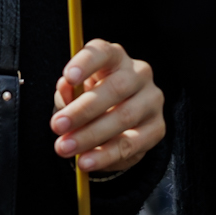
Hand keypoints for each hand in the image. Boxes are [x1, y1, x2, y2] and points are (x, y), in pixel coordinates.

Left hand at [52, 39, 164, 174]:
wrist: (116, 126)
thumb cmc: (91, 101)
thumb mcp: (75, 94)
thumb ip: (68, 91)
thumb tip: (65, 87)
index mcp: (115, 57)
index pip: (103, 52)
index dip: (86, 63)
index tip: (68, 77)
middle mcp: (139, 73)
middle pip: (116, 87)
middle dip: (83, 110)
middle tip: (57, 126)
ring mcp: (152, 100)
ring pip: (124, 117)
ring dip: (91, 135)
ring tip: (65, 148)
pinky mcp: (158, 127)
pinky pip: (132, 143)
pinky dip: (106, 155)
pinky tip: (86, 161)